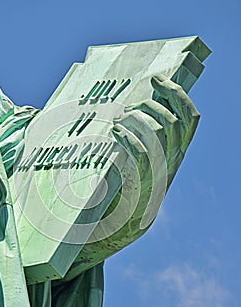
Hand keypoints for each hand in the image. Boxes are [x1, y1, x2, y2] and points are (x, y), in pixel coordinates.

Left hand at [91, 74, 199, 247]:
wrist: (122, 227)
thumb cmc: (128, 186)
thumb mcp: (143, 160)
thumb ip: (146, 137)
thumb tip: (138, 106)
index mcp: (176, 154)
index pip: (190, 119)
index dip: (177, 94)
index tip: (158, 78)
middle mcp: (172, 163)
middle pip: (175, 122)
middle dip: (152, 104)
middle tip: (130, 106)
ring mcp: (157, 174)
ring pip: (159, 133)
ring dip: (137, 118)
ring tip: (119, 118)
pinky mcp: (139, 184)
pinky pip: (140, 153)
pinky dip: (128, 137)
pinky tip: (115, 131)